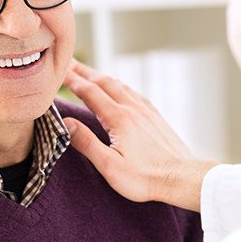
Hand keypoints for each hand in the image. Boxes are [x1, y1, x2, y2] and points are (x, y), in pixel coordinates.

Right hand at [63, 60, 218, 211]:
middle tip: (69, 63)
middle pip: (104, 82)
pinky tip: (120, 88)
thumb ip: (86, 143)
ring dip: (101, 76)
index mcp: (118, 118)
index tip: (58, 71)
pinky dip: (120, 85)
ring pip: (120, 85)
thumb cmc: (145, 178)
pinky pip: (133, 93)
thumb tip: (66, 123)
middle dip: (84, 71)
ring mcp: (146, 111)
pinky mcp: (155, 117)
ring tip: (89, 73)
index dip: (72, 80)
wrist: (182, 177)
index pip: (89, 92)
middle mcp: (132, 108)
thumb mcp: (110, 166)